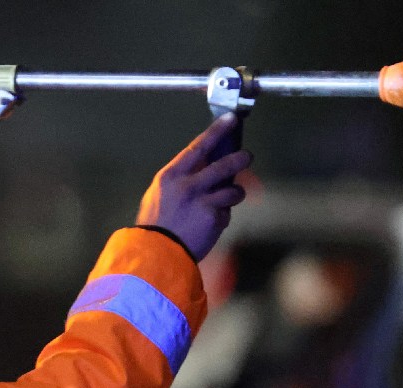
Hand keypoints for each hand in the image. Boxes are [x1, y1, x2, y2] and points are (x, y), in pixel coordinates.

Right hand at [135, 114, 251, 260]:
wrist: (156, 253)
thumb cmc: (155, 224)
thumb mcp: (159, 194)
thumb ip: (180, 180)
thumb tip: (202, 169)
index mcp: (172, 175)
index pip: (198, 147)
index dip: (216, 132)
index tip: (230, 120)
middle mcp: (189, 185)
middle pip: (223, 165)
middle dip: (240, 159)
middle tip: (247, 157)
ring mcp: (203, 201)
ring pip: (233, 191)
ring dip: (236, 194)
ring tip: (231, 198)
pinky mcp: (214, 218)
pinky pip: (226, 213)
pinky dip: (222, 217)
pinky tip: (210, 225)